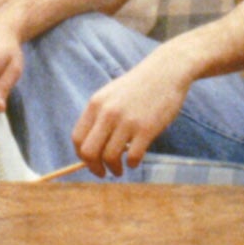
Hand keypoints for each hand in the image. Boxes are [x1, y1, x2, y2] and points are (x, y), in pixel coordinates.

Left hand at [69, 47, 195, 177]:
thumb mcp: (110, 96)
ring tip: (119, 169)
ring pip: (110, 157)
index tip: (90, 163)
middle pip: (89, 152)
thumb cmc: (138, 87)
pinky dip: (132, 164)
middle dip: (94, 168)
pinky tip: (135, 161)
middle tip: (103, 172)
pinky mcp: (147, 128)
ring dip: (114, 169)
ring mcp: (127, 121)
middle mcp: (108, 113)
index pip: (78, 139)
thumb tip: (89, 148)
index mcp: (96, 105)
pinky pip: (133, 157)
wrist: (166, 72)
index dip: (81, 156)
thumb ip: (99, 117)